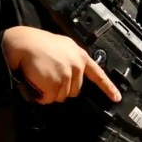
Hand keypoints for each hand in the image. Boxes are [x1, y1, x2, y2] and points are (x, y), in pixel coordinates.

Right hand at [2, 26, 120, 103]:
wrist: (24, 43)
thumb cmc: (39, 44)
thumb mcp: (64, 47)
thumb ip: (73, 59)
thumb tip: (74, 73)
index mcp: (81, 56)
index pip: (98, 74)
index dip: (108, 88)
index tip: (116, 98)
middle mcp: (77, 66)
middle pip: (75, 91)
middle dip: (61, 88)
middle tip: (49, 77)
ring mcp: (67, 75)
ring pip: (61, 96)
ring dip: (49, 92)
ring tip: (40, 77)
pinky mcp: (55, 83)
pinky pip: (48, 99)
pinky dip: (40, 96)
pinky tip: (36, 83)